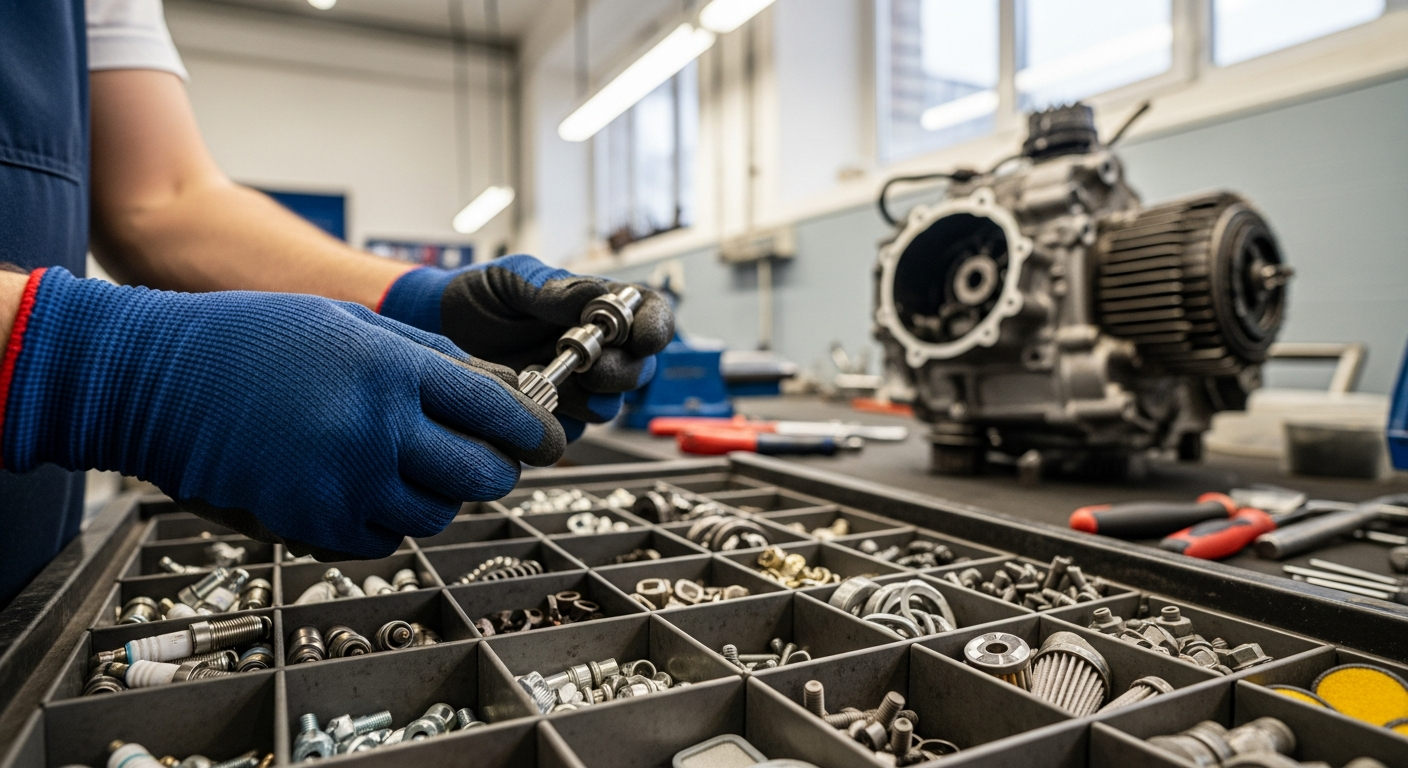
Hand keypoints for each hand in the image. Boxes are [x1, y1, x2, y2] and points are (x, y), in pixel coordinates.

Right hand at [0, 267, 564, 558]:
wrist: (158, 381)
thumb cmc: (256, 339)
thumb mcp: (352, 322)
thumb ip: (429, 355)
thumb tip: (496, 386)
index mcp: (393, 370)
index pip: (496, 411)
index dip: (535, 430)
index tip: (549, 438)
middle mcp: (377, 430)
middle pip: (480, 474)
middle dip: (497, 468)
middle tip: (490, 458)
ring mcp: (344, 483)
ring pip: (437, 512)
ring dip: (440, 494)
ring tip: (411, 464)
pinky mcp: (314, 523)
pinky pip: (386, 539)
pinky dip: (389, 519)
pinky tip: (367, 486)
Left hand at [379, 255, 673, 438]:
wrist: (435, 327)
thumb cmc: (478, 295)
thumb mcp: (516, 279)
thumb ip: (559, 291)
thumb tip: (599, 300)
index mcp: (599, 309)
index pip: (649, 318)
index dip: (656, 329)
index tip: (644, 337)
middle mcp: (597, 350)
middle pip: (638, 371)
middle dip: (620, 371)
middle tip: (590, 366)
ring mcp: (576, 387)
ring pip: (608, 406)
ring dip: (585, 398)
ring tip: (546, 377)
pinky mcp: (552, 418)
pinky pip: (571, 432)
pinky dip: (555, 420)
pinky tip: (529, 398)